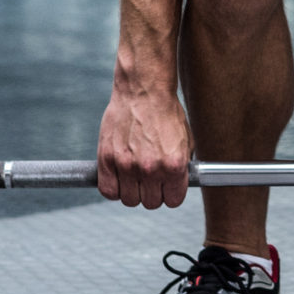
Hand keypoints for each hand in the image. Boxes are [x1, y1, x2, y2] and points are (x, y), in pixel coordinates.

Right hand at [97, 81, 191, 209]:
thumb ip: (182, 166)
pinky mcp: (107, 159)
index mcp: (174, 164)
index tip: (166, 187)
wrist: (144, 90)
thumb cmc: (166, 112)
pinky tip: (119, 176)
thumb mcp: (186, 140)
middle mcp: (151, 168)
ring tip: (135, 175)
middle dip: (152, 192)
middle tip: (150, 178)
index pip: (172, 201)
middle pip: (150, 203)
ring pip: (129, 200)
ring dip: (132, 191)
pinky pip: (108, 191)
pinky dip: (113, 188)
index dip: (170, 194)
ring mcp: (127, 165)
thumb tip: (177, 186)